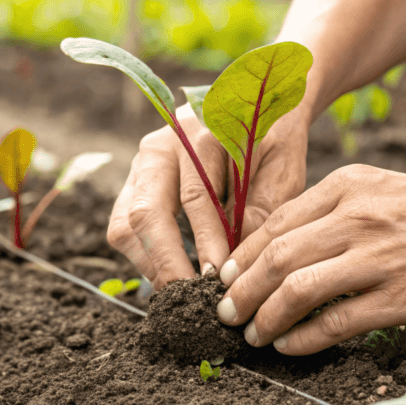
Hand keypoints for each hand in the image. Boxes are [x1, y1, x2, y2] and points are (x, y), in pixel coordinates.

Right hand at [108, 104, 309, 286]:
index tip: (219, 277)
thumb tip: (237, 262)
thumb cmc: (274, 140)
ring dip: (151, 264)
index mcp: (199, 132)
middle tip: (189, 298)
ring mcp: (142, 165)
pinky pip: (124, 229)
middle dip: (167, 262)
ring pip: (125, 225)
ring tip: (182, 295)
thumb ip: (262, 210)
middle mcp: (161, 145)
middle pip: (146, 211)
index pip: (195, 196)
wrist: (259, 105)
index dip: (206, 240)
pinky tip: (174, 276)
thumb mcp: (281, 169)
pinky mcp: (135, 184)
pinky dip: (146, 257)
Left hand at [214, 164, 405, 354]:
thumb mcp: (383, 192)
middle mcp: (357, 217)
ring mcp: (380, 257)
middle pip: (276, 258)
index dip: (241, 258)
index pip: (274, 225)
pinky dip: (303, 338)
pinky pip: (336, 322)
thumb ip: (336, 211)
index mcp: (348, 186)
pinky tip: (290, 346)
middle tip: (226, 314)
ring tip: (253, 335)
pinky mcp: (403, 296)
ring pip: (297, 290)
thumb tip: (283, 249)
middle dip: (241, 292)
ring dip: (265, 318)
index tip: (225, 281)